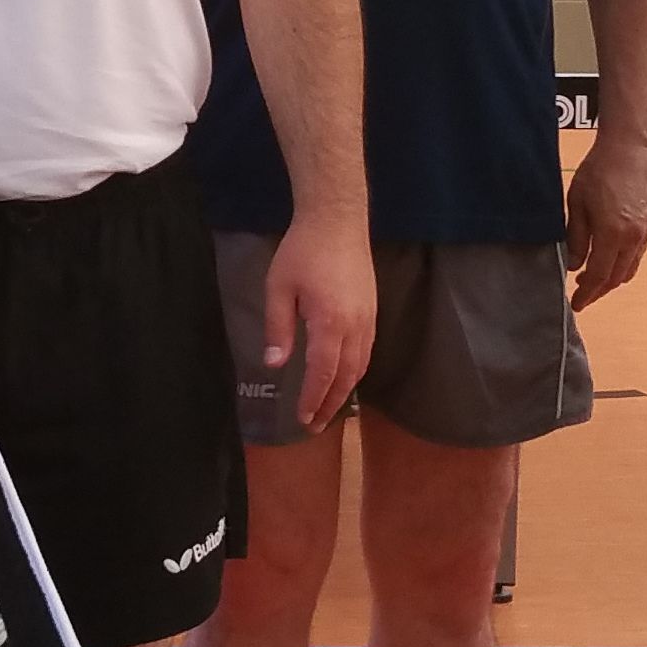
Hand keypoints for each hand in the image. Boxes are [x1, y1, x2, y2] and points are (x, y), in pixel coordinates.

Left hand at [254, 214, 378, 438]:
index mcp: (329, 322)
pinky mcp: (371, 312)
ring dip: (344, 392)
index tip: (302, 419)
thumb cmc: (302, 251)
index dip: (312, 398)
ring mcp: (367, 319)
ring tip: (328, 410)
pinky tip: (343, 379)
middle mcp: (355, 326)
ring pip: (360, 367)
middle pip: (346, 376)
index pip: (322, 372)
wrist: (337, 221)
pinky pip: (366, 352)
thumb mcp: (279, 288)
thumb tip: (274, 365)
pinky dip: (354, 372)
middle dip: (330, 404)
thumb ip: (278, 329)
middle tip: (315, 426)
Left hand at [563, 133, 646, 305]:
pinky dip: (624, 263)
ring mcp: (646, 231)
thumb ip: (575, 238)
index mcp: (612, 233)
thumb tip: (573, 266)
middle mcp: (633, 237)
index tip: (576, 303)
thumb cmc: (598, 171)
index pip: (600, 275)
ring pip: (630, 268)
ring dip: (612, 279)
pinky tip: (610, 258)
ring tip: (593, 279)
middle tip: (582, 294)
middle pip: (617, 277)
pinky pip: (638, 253)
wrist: (630, 147)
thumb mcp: (576, 203)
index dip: (587, 293)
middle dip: (599, 290)